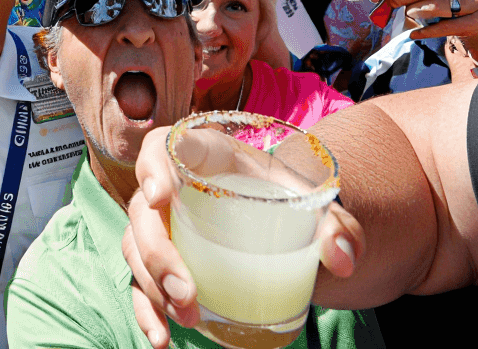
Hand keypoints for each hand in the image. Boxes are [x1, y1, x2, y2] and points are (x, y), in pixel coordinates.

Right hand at [122, 127, 362, 347]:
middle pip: (144, 211)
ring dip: (152, 286)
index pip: (163, 147)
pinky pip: (139, 281)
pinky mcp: (162, 259)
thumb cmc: (291, 201)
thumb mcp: (315, 205)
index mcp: (206, 157)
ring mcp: (163, 225)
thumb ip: (337, 226)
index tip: (161, 195)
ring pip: (136, 248)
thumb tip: (341, 260)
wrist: (285, 222)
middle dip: (158, 254)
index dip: (152, 166)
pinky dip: (146, 310)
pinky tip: (162, 338)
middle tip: (187, 292)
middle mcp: (173, 187)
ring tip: (187, 318)